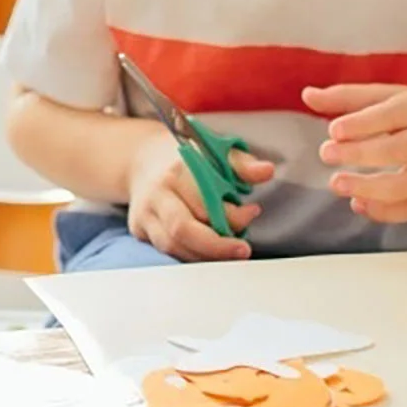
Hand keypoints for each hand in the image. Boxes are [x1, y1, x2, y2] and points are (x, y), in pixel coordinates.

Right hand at [126, 137, 272, 260]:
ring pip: (174, 246)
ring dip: (206, 255)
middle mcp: (156, 193)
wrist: (144, 158)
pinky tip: (210, 252)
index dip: (232, 214)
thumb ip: (242, 164)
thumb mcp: (216, 151)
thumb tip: (267, 171)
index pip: (204, 201)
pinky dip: (192, 255)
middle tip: (243, 249)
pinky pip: (168, 251)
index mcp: (176, 171)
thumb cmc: (187, 158)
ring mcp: (145, 214)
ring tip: (229, 251)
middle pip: (183, 230)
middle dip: (217, 246)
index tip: (252, 212)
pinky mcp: (140, 230)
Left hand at [305, 83, 406, 223]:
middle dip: (362, 155)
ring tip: (336, 184)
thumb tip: (307, 95)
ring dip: (372, 188)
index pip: (395, 114)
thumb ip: (348, 97)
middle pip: (403, 150)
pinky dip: (387, 211)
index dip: (364, 123)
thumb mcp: (390, 96)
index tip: (332, 130)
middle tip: (326, 154)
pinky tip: (358, 204)